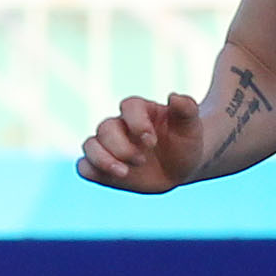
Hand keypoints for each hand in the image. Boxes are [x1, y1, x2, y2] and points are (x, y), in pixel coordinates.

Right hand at [78, 92, 206, 192]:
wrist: (180, 167)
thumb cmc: (185, 142)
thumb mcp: (191, 126)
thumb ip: (186, 109)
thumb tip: (174, 97)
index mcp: (140, 111)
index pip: (129, 106)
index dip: (137, 123)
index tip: (152, 141)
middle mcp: (120, 126)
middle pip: (106, 128)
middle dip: (122, 147)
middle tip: (143, 160)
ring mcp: (109, 147)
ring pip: (90, 146)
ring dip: (103, 159)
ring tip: (124, 173)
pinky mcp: (103, 168)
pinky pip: (84, 166)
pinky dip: (90, 170)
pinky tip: (112, 178)